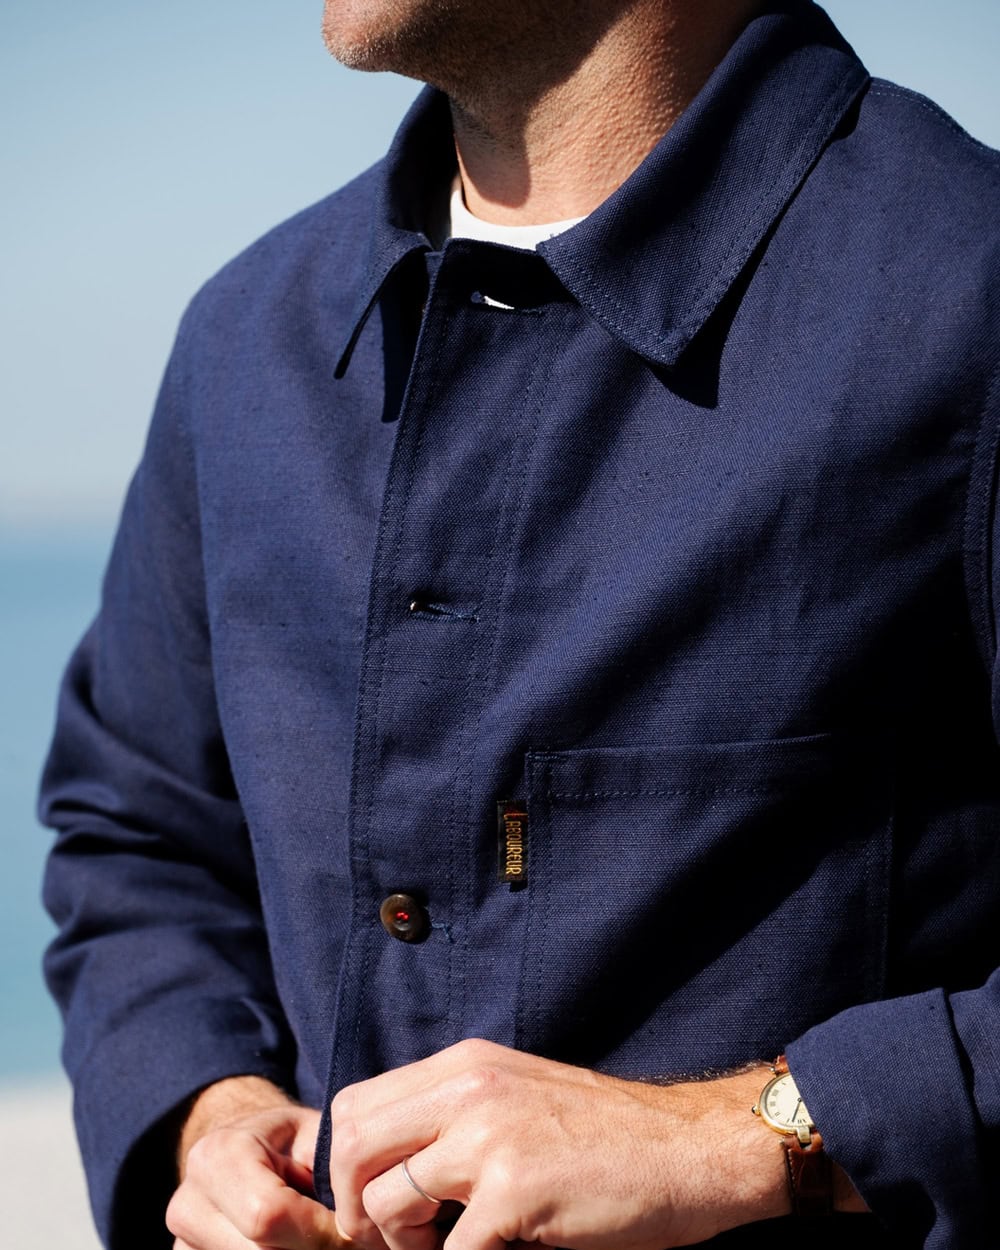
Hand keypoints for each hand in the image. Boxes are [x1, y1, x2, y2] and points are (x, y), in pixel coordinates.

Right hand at [166, 1075, 345, 1248]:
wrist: (244, 1148)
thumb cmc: (290, 1141)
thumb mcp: (316, 1138)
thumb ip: (335, 1172)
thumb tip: (361, 1224)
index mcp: (218, 1156)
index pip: (268, 1216)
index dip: (319, 1232)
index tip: (351, 1231)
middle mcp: (187, 1203)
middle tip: (341, 1241)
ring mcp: (180, 1243)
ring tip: (318, 1239)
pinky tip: (293, 1245)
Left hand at [329, 1039, 789, 1249]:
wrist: (692, 1148)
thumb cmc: (608, 1134)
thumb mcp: (520, 1093)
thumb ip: (457, 1111)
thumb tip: (393, 1161)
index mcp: (465, 1064)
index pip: (355, 1104)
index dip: (343, 1164)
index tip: (367, 1205)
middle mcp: (468, 1089)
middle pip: (351, 1145)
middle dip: (353, 1207)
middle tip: (384, 1241)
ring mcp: (490, 1139)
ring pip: (384, 1199)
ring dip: (397, 1244)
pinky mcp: (516, 1193)